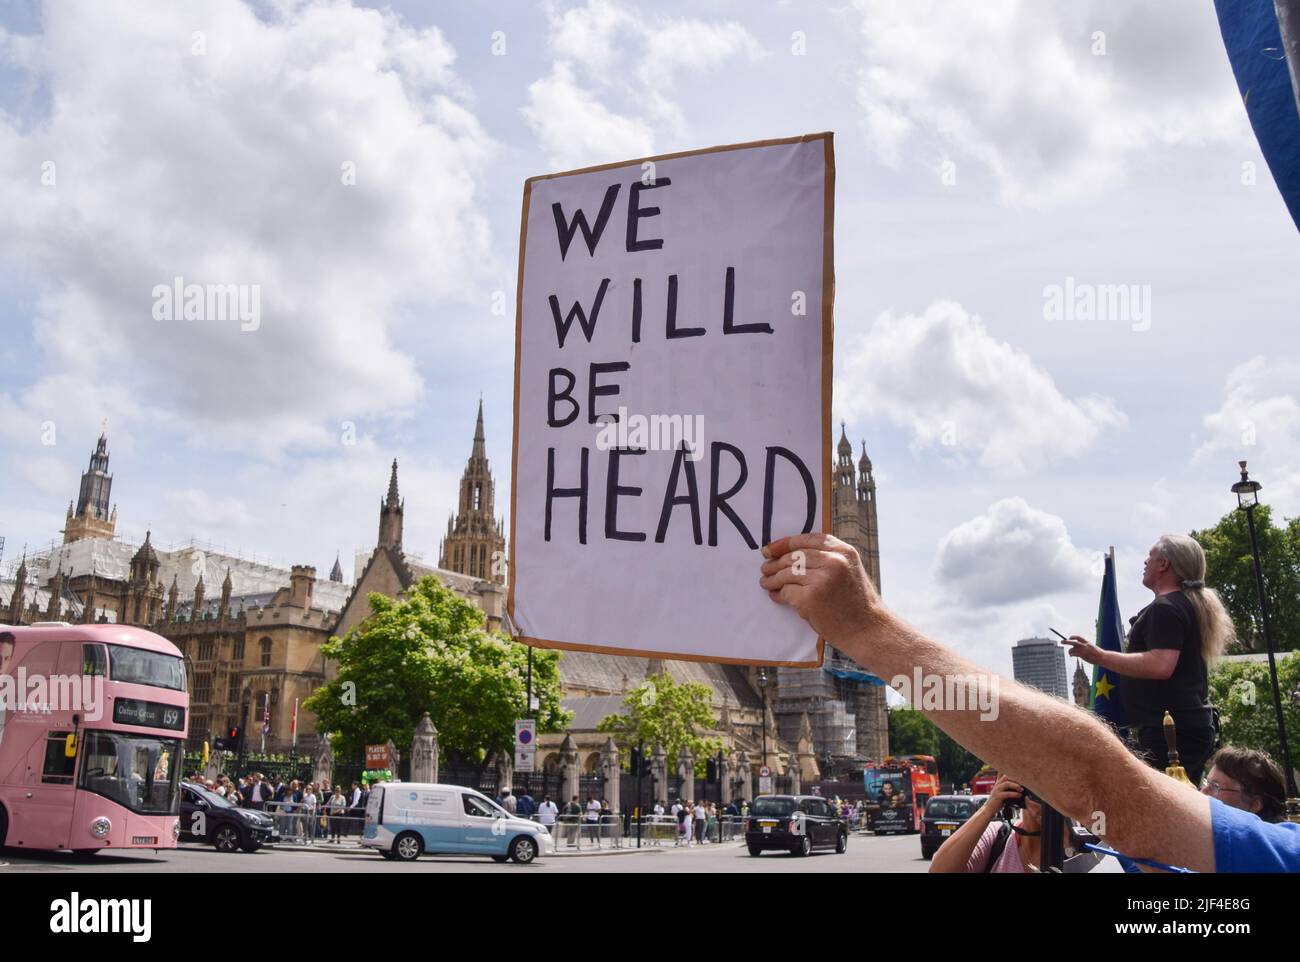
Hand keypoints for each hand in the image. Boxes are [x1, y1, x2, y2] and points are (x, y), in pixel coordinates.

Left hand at [759, 533, 883, 646]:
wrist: (868, 630)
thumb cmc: (857, 604)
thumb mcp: (850, 570)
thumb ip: (828, 558)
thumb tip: (793, 555)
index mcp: (844, 551)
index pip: (807, 539)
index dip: (785, 543)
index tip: (770, 549)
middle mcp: (833, 561)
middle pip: (794, 557)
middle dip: (776, 563)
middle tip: (765, 568)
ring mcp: (820, 579)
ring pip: (787, 573)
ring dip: (773, 579)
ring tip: (766, 582)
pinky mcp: (809, 598)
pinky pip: (786, 592)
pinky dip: (778, 594)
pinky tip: (775, 596)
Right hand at [987, 776, 1024, 806]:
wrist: (989, 808)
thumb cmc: (998, 801)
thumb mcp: (1001, 792)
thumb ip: (1007, 789)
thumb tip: (1019, 787)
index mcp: (998, 783)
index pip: (1005, 775)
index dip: (1014, 776)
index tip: (1021, 779)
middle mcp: (997, 785)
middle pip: (1006, 777)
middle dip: (1015, 780)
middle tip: (1023, 784)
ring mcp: (996, 790)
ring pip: (1006, 784)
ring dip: (1015, 785)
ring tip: (1021, 789)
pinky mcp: (997, 796)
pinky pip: (1007, 793)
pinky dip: (1014, 794)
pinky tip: (1019, 795)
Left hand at [1063, 635, 1103, 664]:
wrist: (1103, 657)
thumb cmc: (1097, 653)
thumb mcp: (1091, 647)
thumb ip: (1085, 646)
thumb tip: (1079, 647)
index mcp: (1087, 642)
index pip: (1078, 637)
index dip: (1072, 637)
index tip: (1069, 637)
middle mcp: (1084, 645)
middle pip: (1073, 642)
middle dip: (1066, 641)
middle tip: (1061, 642)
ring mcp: (1083, 650)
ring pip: (1072, 649)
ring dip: (1070, 651)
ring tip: (1070, 653)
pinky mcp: (1083, 655)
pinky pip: (1074, 654)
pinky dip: (1071, 654)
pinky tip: (1071, 656)